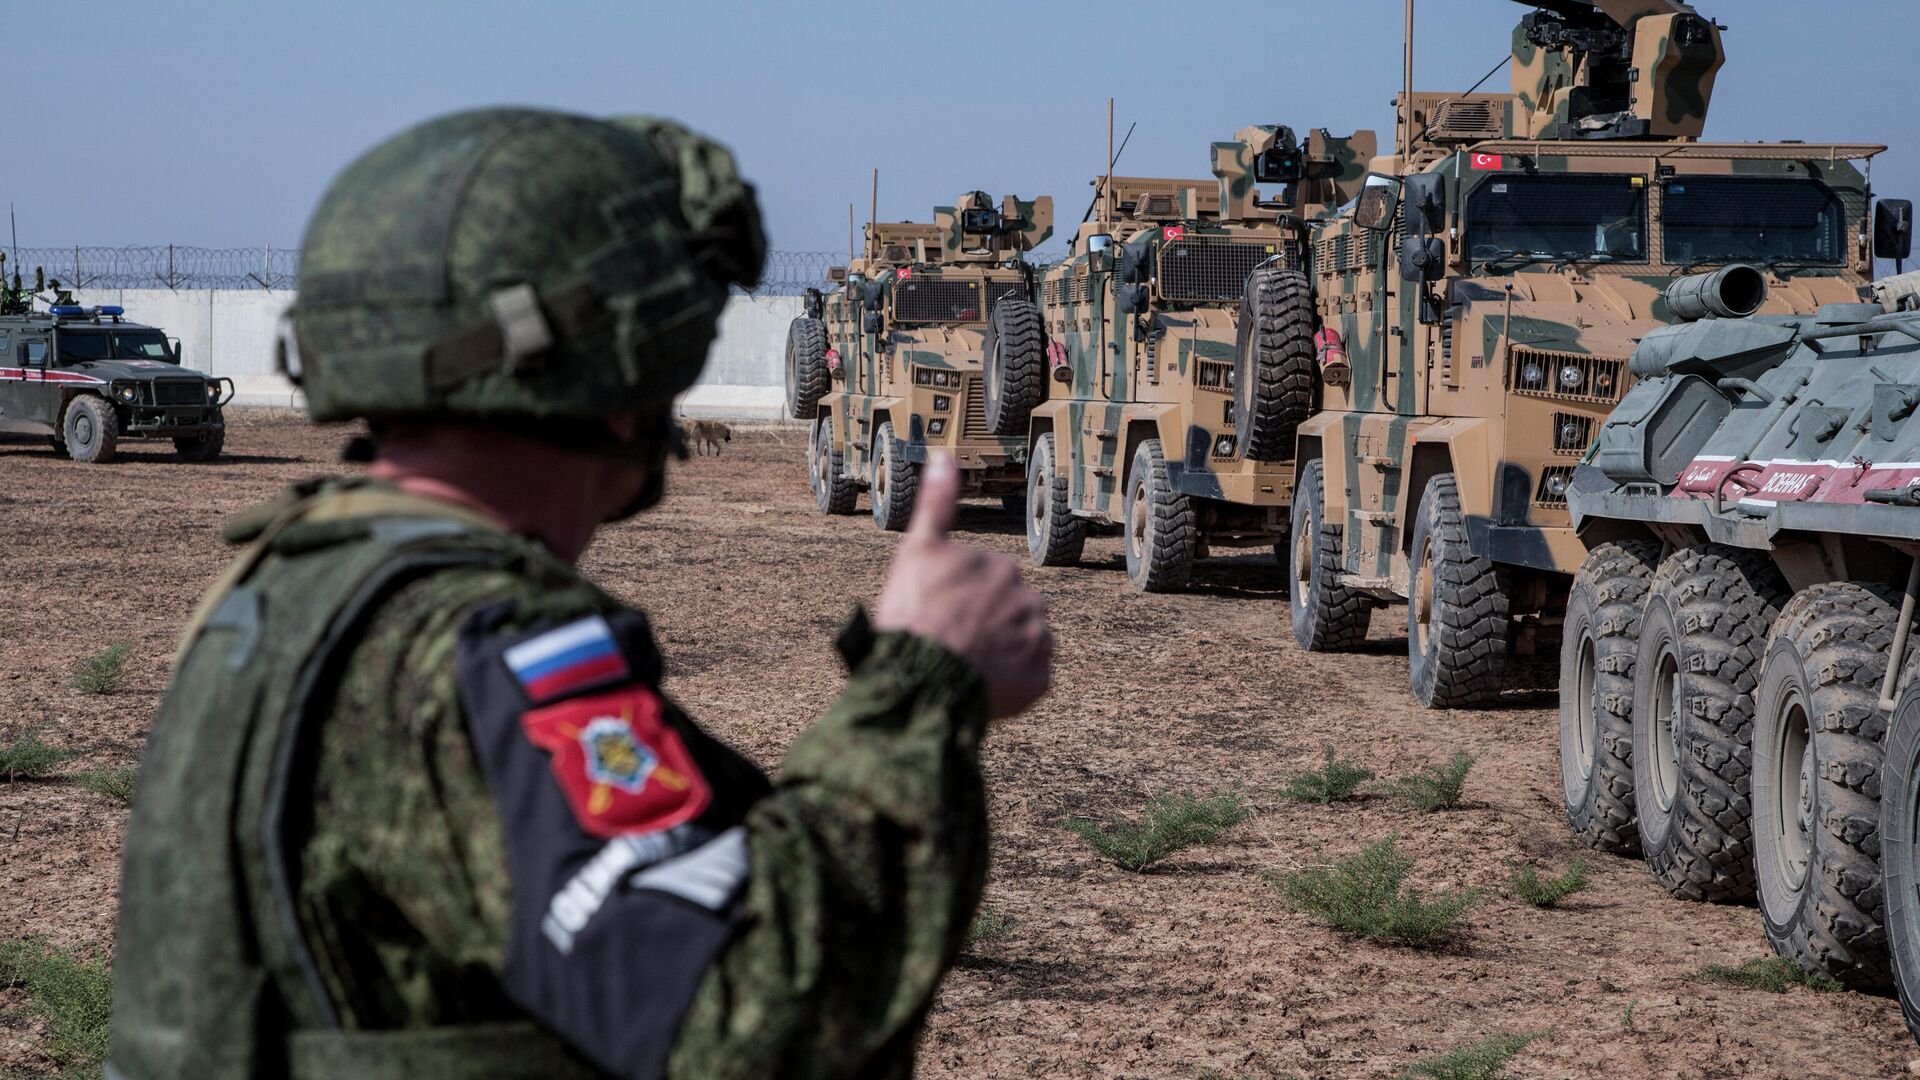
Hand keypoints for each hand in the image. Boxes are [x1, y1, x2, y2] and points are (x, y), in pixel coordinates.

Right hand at [873, 455, 1052, 717]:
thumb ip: (936, 505)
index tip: (937, 613)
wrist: (922, 678)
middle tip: (949, 643)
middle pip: (1006, 613)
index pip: (985, 584)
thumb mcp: (917, 550)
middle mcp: (1029, 601)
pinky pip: (1028, 680)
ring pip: (1020, 645)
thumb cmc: (915, 613)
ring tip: (963, 667)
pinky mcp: (1039, 681)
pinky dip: (1010, 684)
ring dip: (999, 654)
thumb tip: (943, 455)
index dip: (957, 600)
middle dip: (984, 625)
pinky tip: (981, 686)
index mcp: (1003, 568)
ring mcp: (1037, 643)